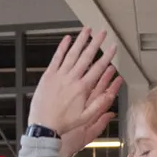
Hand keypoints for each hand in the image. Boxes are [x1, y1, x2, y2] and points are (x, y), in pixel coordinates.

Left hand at [32, 29, 122, 156]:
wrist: (44, 126)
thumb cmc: (63, 123)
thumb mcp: (86, 118)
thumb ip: (99, 104)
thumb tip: (111, 94)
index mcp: (82, 89)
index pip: (98, 68)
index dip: (107, 57)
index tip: (112, 48)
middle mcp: (71, 79)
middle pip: (87, 56)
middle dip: (96, 43)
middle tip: (102, 33)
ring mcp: (59, 75)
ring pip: (72, 53)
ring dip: (80, 40)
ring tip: (87, 30)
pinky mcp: (49, 75)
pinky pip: (57, 58)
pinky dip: (62, 47)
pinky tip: (67, 39)